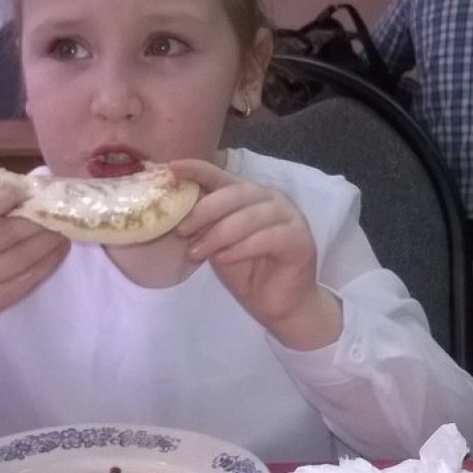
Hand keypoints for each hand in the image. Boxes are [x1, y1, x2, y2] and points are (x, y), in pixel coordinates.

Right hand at [0, 185, 68, 369]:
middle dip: (37, 219)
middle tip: (59, 208)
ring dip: (49, 240)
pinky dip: (47, 263)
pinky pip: (26, 281)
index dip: (0, 199)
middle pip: (6, 234)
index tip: (25, 191)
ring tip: (65, 226)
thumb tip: (22, 190)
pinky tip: (59, 249)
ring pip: (21, 258)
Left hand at [171, 159, 341, 349]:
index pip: (223, 176)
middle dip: (204, 211)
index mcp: (250, 194)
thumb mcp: (217, 244)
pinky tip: (223, 259)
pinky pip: (267, 238)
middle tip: (181, 231)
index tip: (172, 168)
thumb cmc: (248, 272)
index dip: (198, 169)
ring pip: (249, 216)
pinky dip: (241, 248)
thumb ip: (204, 224)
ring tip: (196, 253)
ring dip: (218, 235)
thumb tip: (174, 209)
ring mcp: (290, 217)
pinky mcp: (300, 240)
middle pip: (236, 193)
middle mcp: (272, 199)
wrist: (279, 305)